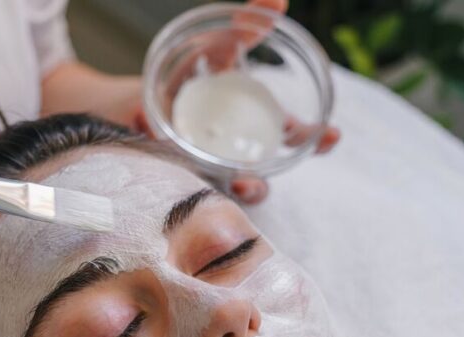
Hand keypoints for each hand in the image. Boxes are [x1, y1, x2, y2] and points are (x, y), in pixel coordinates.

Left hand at [131, 0, 340, 204]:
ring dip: (242, 189)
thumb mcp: (215, 49)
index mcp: (252, 124)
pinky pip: (192, 189)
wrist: (131, 101)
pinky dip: (194, 183)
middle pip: (266, 172)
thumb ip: (243, 31)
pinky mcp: (177, 176)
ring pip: (233, 190)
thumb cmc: (184, 76)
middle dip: (275, 176)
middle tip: (262, 179)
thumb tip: (277, 0)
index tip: (332, 136)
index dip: (317, 140)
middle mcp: (236, 153)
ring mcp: (207, 169)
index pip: (292, 138)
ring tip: (239, 183)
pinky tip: (188, 170)